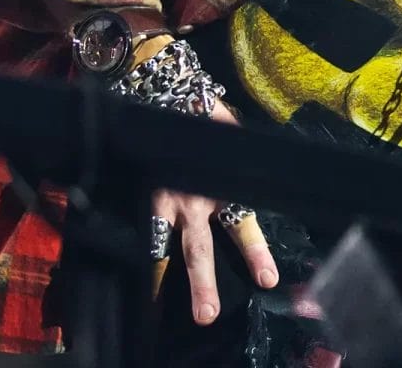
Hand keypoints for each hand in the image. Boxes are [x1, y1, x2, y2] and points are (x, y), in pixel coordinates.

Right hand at [150, 98, 278, 323]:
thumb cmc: (201, 114)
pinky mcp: (139, 192)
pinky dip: (137, 252)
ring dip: (162, 280)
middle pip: (199, 248)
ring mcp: (162, 199)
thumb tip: (267, 161)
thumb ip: (239, 156)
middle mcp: (191, 200)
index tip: (266, 279)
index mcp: (220, 185)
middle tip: (208, 314)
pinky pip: (139, 227)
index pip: (241, 224)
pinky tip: (134, 279)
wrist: (162, 88)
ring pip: (163, 246)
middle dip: (203, 283)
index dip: (254, 252)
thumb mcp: (229, 135)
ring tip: (160, 305)